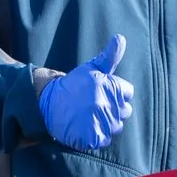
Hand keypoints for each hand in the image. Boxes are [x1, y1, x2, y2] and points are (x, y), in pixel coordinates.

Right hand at [38, 35, 133, 149]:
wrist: (49, 103)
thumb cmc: (74, 84)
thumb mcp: (92, 67)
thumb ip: (110, 55)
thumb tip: (120, 38)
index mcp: (110, 87)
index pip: (128, 93)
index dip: (117, 92)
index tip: (102, 92)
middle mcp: (108, 105)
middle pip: (126, 111)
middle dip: (114, 108)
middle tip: (94, 104)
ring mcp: (101, 123)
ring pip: (117, 126)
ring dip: (107, 122)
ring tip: (89, 115)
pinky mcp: (94, 138)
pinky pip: (105, 139)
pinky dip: (98, 135)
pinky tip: (86, 126)